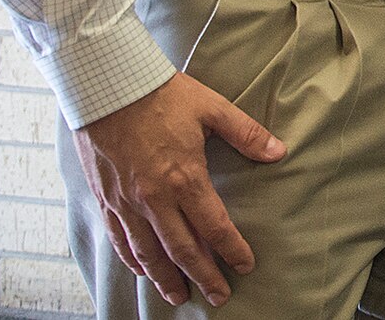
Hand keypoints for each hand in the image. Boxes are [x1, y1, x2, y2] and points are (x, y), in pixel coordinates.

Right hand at [71, 73, 285, 306]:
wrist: (107, 88)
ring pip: (148, 253)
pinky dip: (133, 260)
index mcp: (184, 177)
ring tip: (179, 296)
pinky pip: (120, 239)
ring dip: (165, 278)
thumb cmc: (161, 95)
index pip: (214, 226)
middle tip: (219, 296)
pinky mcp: (105, 199)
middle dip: (203, 276)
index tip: (245, 265)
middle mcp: (153, 198)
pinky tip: (143, 270)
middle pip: (182, 249)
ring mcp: (126, 202)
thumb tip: (279, 152)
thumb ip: (246, 134)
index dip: (231, 249)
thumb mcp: (212, 108)